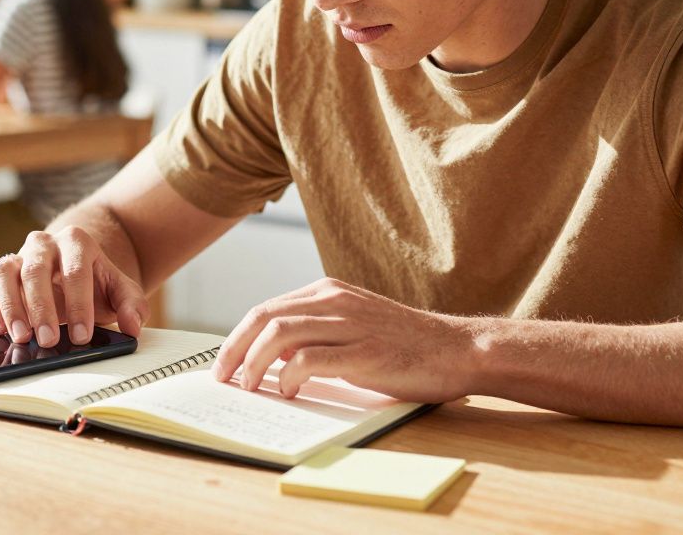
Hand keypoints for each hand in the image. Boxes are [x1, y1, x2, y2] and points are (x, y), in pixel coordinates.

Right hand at [0, 227, 149, 348]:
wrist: (77, 273)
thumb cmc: (96, 284)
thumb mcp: (121, 291)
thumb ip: (132, 305)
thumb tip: (133, 326)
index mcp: (76, 242)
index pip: (75, 270)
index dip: (79, 304)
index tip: (82, 335)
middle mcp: (43, 244)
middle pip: (36, 270)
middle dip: (42, 308)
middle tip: (49, 340)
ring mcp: (18, 257)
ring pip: (4, 272)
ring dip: (10, 306)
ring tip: (20, 337)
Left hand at [212, 278, 478, 403]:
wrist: (459, 350)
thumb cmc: (406, 346)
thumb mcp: (352, 327)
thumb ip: (314, 333)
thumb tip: (271, 354)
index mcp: (329, 292)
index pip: (265, 308)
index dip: (237, 336)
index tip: (224, 363)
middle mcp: (334, 300)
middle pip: (263, 317)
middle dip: (234, 348)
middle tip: (223, 377)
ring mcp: (349, 324)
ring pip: (279, 333)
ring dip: (254, 362)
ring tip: (250, 387)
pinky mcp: (364, 352)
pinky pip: (309, 359)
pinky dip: (288, 376)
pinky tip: (287, 390)